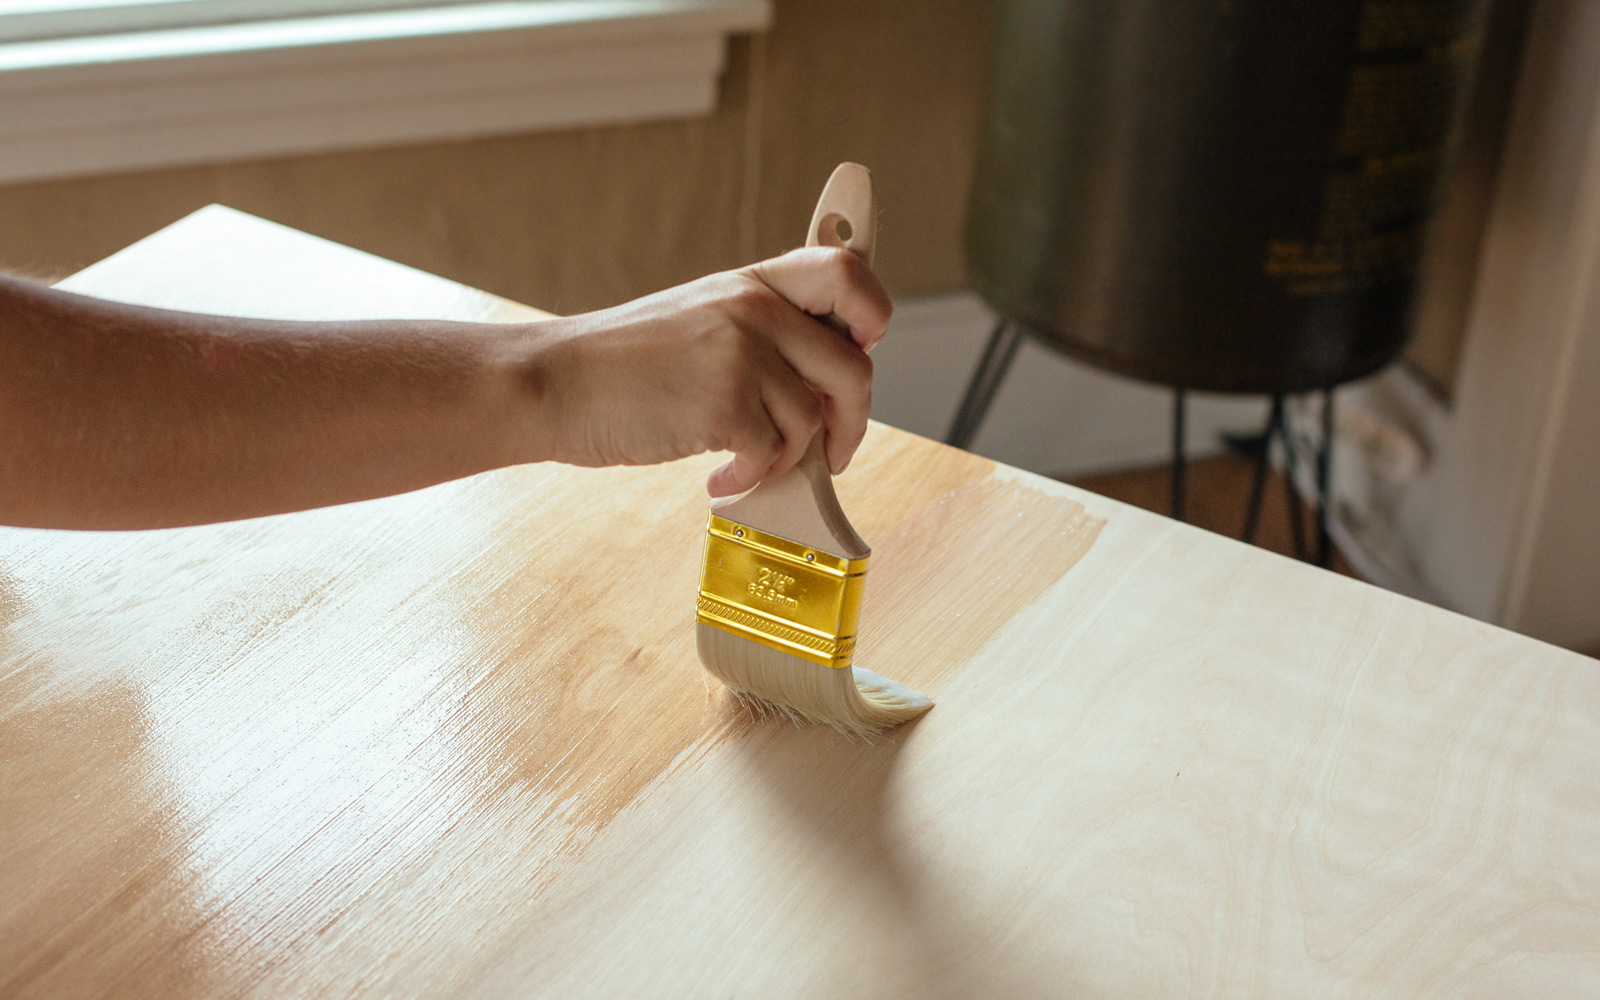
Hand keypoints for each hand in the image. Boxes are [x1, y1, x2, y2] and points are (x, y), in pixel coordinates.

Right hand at [524, 247, 891, 494]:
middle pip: (853, 368)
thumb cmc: (622, 363)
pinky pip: (773, 456)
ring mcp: (741, 355)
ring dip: (786, 459)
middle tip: (832, 451)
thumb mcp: (699, 318)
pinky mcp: (724, 404)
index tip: (861, 350)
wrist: (555, 383)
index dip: (871, 316)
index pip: (848, 275)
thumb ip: (762, 331)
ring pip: (812, 422)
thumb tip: (825, 380)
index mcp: (753, 283)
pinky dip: (751, 480)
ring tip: (744, 466)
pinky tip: (719, 480)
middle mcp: (754, 309)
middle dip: (851, 422)